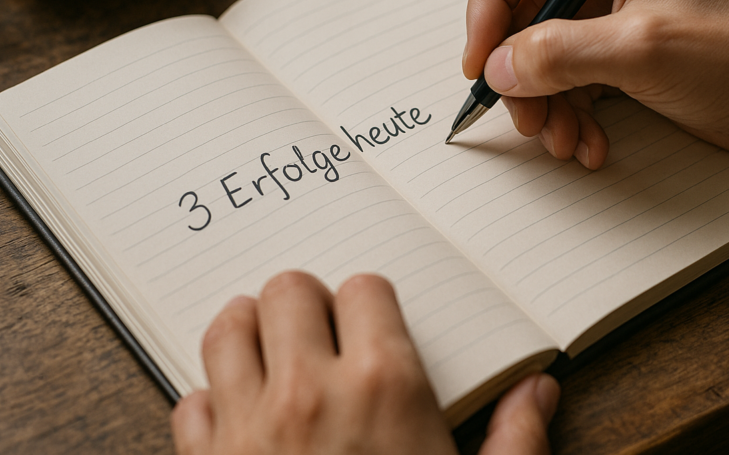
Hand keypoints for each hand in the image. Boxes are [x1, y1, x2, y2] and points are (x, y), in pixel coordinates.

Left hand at [171, 271, 559, 454]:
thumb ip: (515, 441)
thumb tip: (538, 393)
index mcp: (386, 388)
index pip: (365, 288)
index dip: (371, 305)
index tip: (373, 327)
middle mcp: (311, 392)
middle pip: (289, 290)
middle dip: (307, 306)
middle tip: (322, 336)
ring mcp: (249, 426)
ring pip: (228, 328)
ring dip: (250, 335)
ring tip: (274, 361)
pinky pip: (190, 402)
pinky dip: (211, 403)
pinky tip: (242, 424)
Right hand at [463, 0, 728, 166]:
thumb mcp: (642, 49)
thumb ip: (560, 53)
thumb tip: (496, 68)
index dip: (486, 1)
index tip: (481, 58)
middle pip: (521, 6)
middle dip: (518, 67)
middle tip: (524, 113)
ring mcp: (613, 6)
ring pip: (540, 49)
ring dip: (543, 100)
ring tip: (562, 139)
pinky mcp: (620, 47)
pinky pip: (569, 77)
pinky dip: (570, 113)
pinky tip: (589, 143)